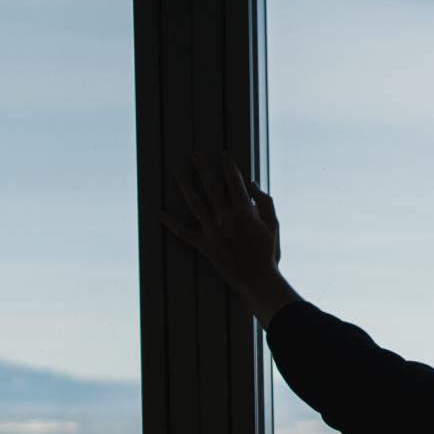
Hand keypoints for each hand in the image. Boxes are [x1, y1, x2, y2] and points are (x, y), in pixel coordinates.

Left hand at [162, 151, 298, 324]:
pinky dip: (171, 224)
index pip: (233, 180)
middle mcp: (224, 216)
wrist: (258, 279)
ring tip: (178, 172)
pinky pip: (183, 232)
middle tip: (195, 154)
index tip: (223, 154)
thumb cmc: (268, 252)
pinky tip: (160, 214)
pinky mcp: (204, 245)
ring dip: (184, 185)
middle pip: (210, 186)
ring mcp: (212, 230)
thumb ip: (265, 202)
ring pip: (194, 202)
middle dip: (202, 167)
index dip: (228, 165)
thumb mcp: (274, 224)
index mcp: (243, 210)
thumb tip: (252, 184)